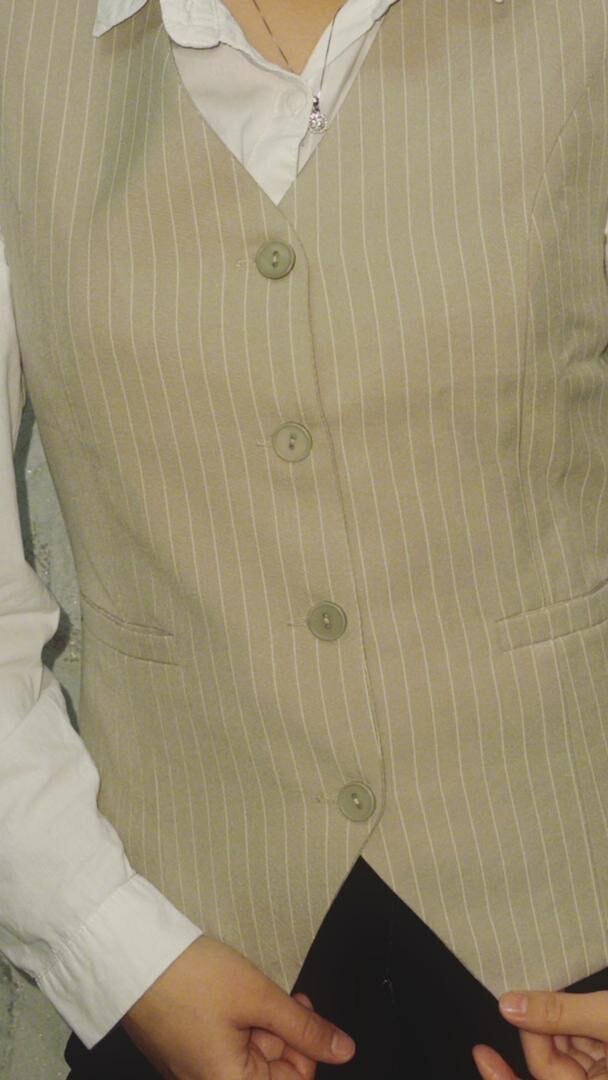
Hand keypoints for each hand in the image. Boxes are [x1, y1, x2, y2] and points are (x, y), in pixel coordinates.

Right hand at [121, 935, 355, 1078]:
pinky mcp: (183, 1051)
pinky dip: (240, 1023)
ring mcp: (194, 1071)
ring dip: (263, 1025)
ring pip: (249, 1056)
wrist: (133, 955)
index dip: (308, 1049)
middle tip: (286, 996)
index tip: (306, 1014)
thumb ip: (305, 1029)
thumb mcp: (259, 998)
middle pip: (270, 1072)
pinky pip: (226, 1046)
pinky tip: (238, 996)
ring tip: (256, 991)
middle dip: (284, 1034)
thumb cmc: (190, 978)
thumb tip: (343, 1050)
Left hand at [472, 990, 607, 1079]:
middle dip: (536, 1032)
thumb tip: (509, 1006)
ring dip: (554, 1024)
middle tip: (528, 998)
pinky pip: (578, 1049)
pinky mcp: (607, 1062)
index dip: (504, 1079)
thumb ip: (559, 1013)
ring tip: (559, 994)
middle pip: (549, 1067)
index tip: (482, 1055)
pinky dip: (569, 1024)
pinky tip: (568, 1001)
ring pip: (563, 1056)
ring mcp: (603, 1074)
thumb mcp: (606, 1015)